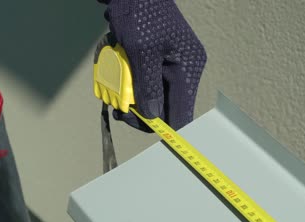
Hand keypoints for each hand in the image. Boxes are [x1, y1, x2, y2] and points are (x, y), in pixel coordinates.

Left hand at [99, 0, 206, 131]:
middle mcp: (184, 71)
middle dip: (142, 112)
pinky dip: (133, 89)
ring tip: (116, 95)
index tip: (138, 125)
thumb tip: (153, 116)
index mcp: (188, 68)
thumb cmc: (139, 12)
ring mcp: (172, 68)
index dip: (163, 127)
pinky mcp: (160, 65)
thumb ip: (148, 86)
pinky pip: (149, 87)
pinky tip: (121, 82)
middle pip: (167, 110)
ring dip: (135, 101)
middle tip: (120, 110)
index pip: (182, 113)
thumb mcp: (141, 51)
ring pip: (156, 100)